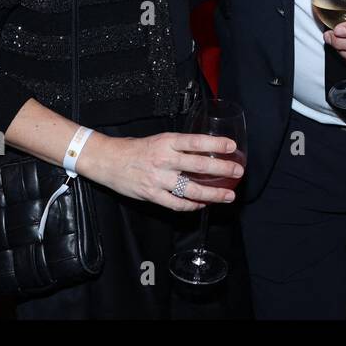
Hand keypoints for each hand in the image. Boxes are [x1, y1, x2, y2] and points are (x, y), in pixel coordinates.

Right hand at [82, 131, 240, 210]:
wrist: (108, 160)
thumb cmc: (135, 149)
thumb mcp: (159, 140)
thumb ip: (179, 147)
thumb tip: (205, 151)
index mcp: (167, 141)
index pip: (196, 141)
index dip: (216, 144)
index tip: (232, 147)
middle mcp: (164, 159)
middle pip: (199, 166)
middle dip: (222, 170)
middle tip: (238, 172)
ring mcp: (158, 179)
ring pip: (191, 189)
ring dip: (213, 194)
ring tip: (227, 196)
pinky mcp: (151, 194)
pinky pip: (176, 203)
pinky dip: (191, 206)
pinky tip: (202, 205)